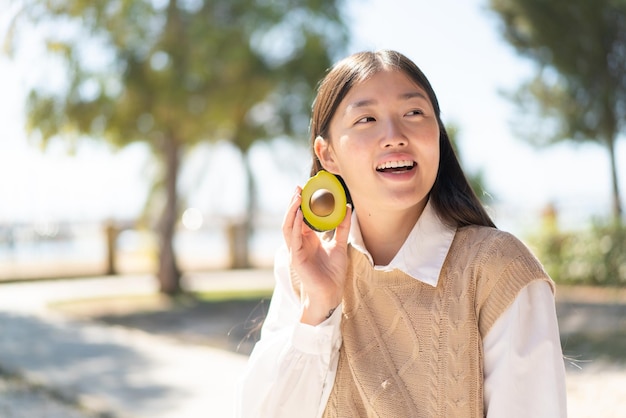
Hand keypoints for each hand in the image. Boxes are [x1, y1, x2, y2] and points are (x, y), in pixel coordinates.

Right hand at [282, 186, 351, 324]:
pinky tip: (299, 214)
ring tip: (296, 196)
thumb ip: (342, 227)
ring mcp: (295, 250)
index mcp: (307, 239)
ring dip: (291, 211)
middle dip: (293, 203)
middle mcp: (299, 243)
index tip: (306, 188)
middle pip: (292, 219)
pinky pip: (293, 238)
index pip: (301, 217)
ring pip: (288, 226)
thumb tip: (347, 208)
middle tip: (298, 188)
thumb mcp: (340, 245)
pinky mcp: (296, 258)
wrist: (331, 293)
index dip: (302, 203)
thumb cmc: (333, 272)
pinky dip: (295, 225)